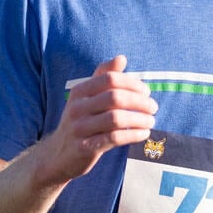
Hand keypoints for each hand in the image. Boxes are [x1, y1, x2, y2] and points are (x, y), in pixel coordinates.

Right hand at [35, 55, 157, 185]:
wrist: (58, 154)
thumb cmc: (81, 121)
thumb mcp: (87, 97)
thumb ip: (103, 77)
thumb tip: (122, 58)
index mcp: (79, 91)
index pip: (110, 79)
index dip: (132, 84)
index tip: (146, 92)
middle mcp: (77, 107)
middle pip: (115, 98)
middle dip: (139, 101)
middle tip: (154, 107)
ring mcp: (79, 128)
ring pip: (116, 119)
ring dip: (139, 119)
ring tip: (151, 121)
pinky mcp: (84, 148)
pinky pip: (113, 139)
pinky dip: (133, 135)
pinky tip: (143, 133)